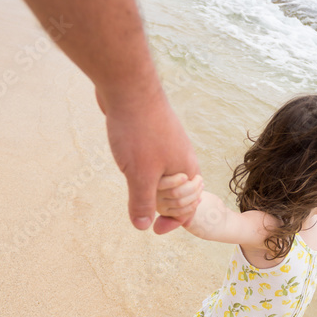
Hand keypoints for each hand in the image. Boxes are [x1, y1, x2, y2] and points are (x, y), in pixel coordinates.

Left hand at [99, 85, 199, 233]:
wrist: (128, 87)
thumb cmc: (138, 131)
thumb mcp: (139, 175)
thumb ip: (142, 203)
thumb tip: (143, 226)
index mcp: (187, 171)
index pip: (189, 207)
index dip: (174, 221)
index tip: (155, 230)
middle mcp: (183, 159)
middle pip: (177, 196)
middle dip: (161, 205)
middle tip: (142, 200)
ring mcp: (169, 147)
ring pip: (162, 178)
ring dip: (149, 187)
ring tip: (133, 179)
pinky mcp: (154, 137)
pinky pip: (152, 163)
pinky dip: (141, 170)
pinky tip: (127, 162)